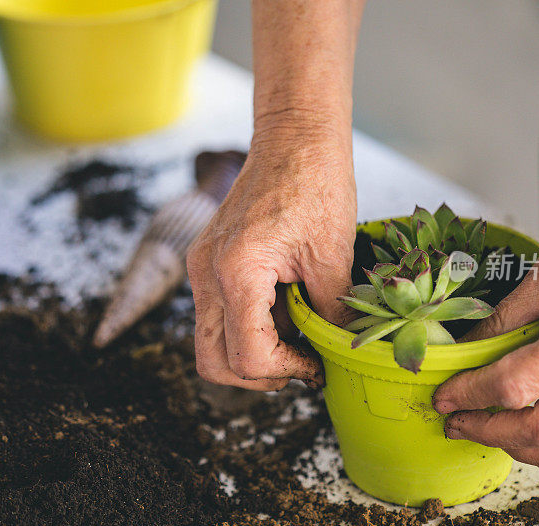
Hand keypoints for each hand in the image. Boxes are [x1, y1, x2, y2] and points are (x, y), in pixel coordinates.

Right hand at [187, 131, 356, 390]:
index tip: (317, 364)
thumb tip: (336, 354)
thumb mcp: (333, 256)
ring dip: (251, 352)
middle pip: (213, 363)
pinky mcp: (208, 261)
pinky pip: (218, 313)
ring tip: (296, 334)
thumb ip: (330, 314)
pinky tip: (285, 308)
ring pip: (210, 342)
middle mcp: (207, 274)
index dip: (288, 371)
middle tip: (299, 362)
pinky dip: (247, 326)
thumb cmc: (316, 183)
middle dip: (258, 375)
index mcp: (237, 272)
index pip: (248, 357)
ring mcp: (202, 268)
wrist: (294, 136)